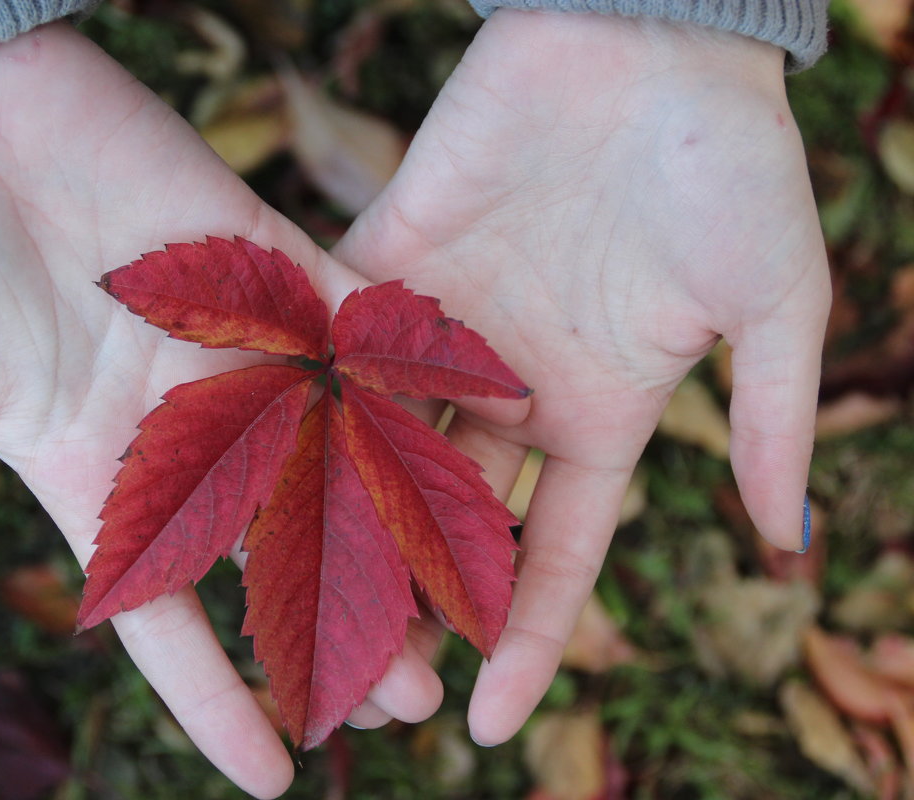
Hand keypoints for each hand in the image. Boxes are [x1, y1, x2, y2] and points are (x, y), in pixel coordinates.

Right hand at [0, 24, 438, 796]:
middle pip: (275, 548)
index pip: (163, 613)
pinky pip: (358, 326)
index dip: (216, 697)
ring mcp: (229, 345)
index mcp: (89, 467)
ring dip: (401, 524)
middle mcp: (174, 420)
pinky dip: (424, 371)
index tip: (273, 777)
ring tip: (471, 599)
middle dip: (338, 624)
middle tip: (411, 703)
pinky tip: (494, 418)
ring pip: (334, 455)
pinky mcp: (263, 260)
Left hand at [334, 10, 830, 743]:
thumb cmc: (729, 160)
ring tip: (286, 599)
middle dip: (413, 599)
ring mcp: (447, 329)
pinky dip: (298, 393)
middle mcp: (513, 386)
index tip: (492, 723)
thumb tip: (784, 536)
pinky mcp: (391, 259)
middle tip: (364, 687)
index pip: (556, 552)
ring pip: (381, 445)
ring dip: (337, 517)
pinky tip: (248, 458)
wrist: (649, 34)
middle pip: (452, 518)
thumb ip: (765, 413)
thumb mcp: (773, 298)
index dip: (528, 636)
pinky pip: (336, 339)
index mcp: (600, 411)